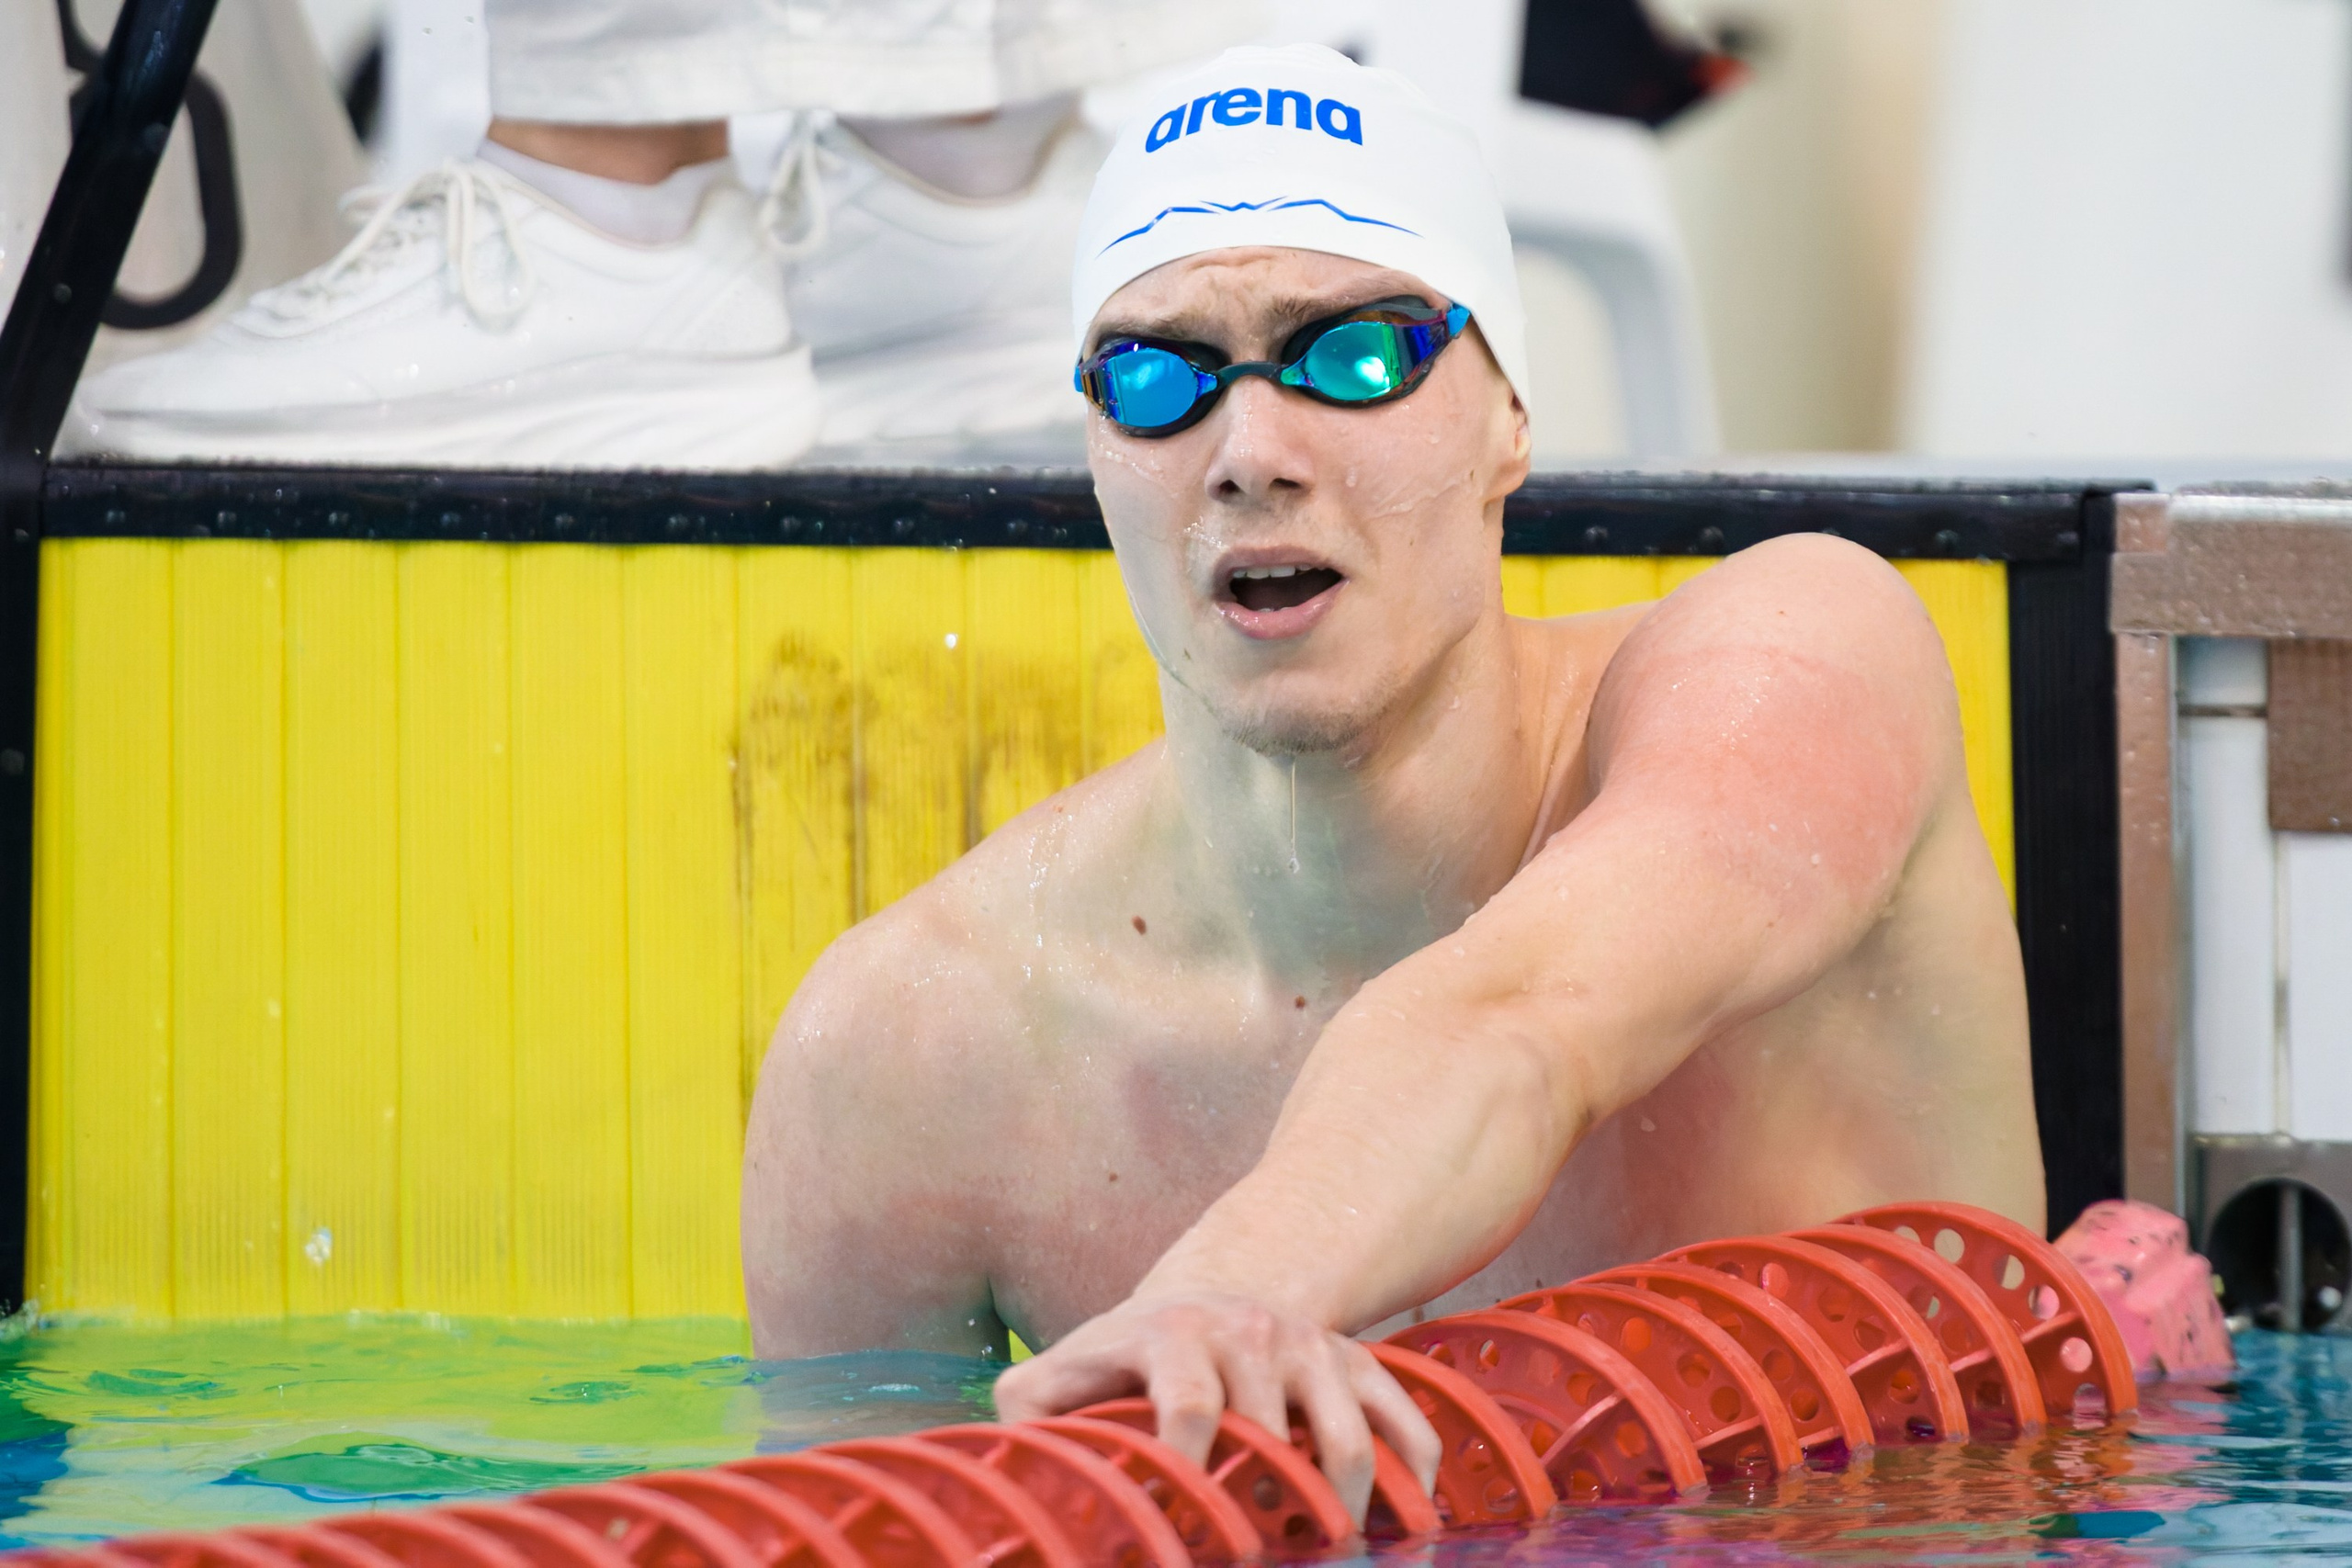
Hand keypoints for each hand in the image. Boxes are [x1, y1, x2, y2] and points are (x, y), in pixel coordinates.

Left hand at [989, 1290, 1439, 1523]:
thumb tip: (1006, 1471)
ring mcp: (1311, 1343)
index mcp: (1171, 1333)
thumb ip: (1028, 1413)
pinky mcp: (1359, 1359)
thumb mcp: (1065, 1371)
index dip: (1190, 1469)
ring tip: (1325, 1558)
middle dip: (1270, 1508)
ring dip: (1343, 1507)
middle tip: (1259, 1560)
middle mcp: (1248, 1330)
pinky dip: (1412, 1477)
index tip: (1190, 1537)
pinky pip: (1403, 1419)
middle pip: (1275, 1434)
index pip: (1189, 1404)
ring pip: (1346, 1436)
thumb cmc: (1123, 1357)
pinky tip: (1399, 1529)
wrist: (1208, 1295)